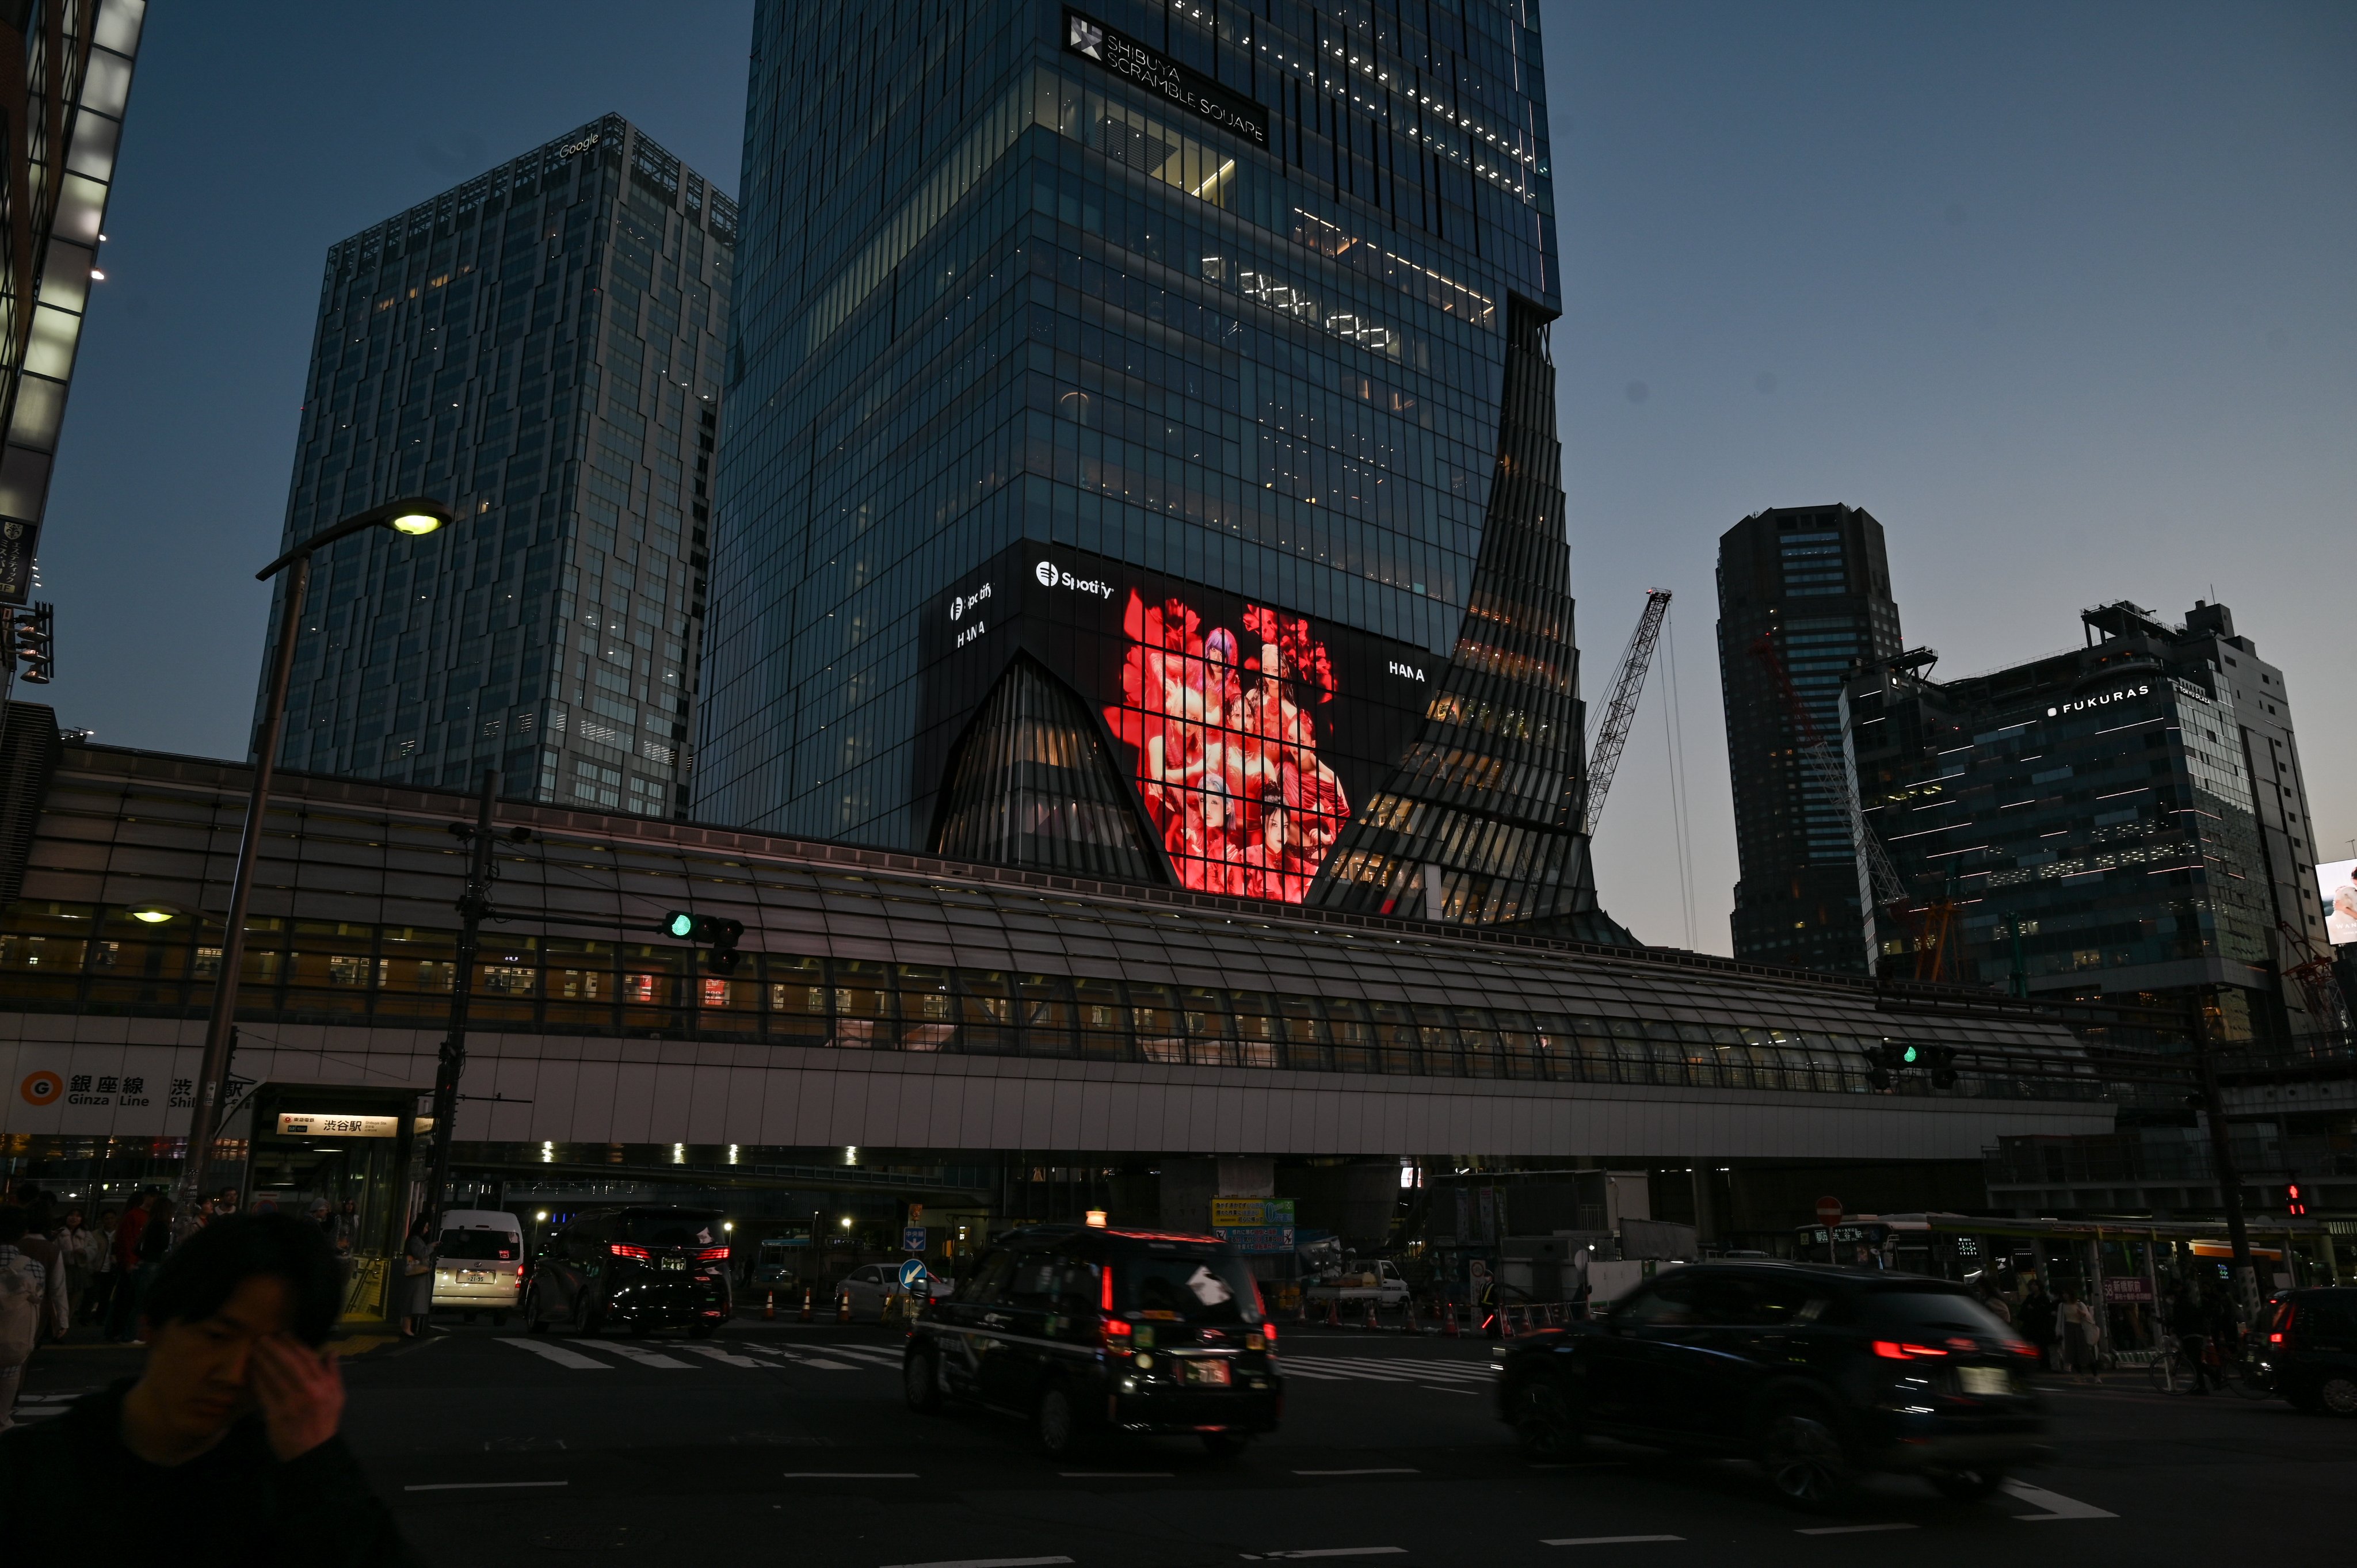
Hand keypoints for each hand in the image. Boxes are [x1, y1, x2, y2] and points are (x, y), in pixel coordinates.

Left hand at [251, 1334, 343, 1460]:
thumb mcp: (338, 1396)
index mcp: (323, 1385)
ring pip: (273, 1376)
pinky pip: (263, 1393)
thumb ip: (334, 1372)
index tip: (283, 1334)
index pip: (307, 1358)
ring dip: (262, 1361)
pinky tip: (252, 1371)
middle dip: (274, 1348)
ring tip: (255, 1350)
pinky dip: (257, 1380)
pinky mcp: (274, 1414)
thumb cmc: (325, 1420)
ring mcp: (289, 1403)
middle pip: (288, 1363)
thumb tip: (331, 1351)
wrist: (312, 1450)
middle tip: (263, 1338)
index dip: (293, 1344)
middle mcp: (307, 1391)